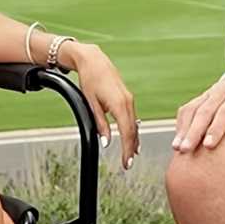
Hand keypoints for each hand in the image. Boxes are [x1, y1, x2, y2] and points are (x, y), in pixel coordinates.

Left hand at [63, 42, 138, 170]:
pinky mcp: (127, 97)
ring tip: (131, 155)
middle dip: (131, 148)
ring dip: (133, 140)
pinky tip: (132, 137)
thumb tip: (106, 142)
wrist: (93, 60)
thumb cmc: (90, 79)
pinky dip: (132, 129)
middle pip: (133, 130)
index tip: (126, 163)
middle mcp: (127, 101)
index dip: (127, 150)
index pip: (127, 132)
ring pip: (134, 124)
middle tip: (128, 164)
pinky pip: (132, 117)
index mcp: (119, 104)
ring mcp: (129, 98)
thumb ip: (100, 124)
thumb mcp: (91, 103)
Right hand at [172, 67, 224, 153]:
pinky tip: (179, 140)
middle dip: (193, 131)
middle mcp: (222, 91)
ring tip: (177, 148)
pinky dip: (181, 123)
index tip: (208, 145)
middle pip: (205, 111)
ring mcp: (211, 93)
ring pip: (193, 109)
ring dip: (184, 128)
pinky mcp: (204, 97)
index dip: (217, 128)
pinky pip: (188, 109)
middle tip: (185, 149)